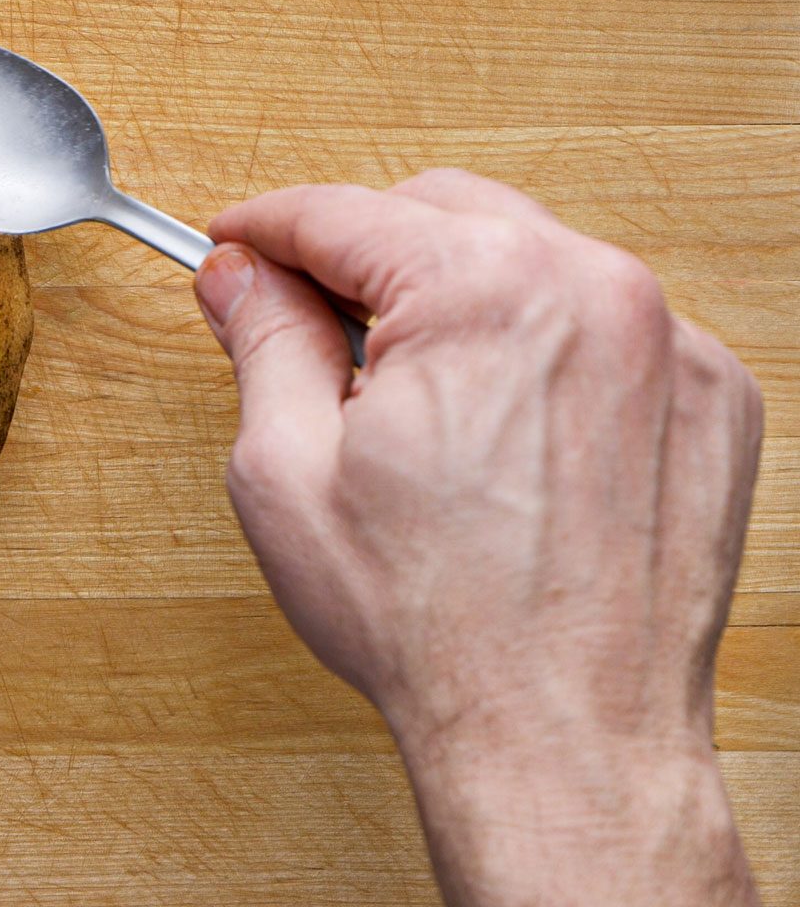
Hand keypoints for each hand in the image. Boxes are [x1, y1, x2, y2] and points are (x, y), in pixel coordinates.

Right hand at [195, 169, 762, 906]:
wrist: (562, 735)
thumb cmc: (435, 624)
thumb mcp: (290, 471)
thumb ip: (264, 342)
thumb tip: (241, 276)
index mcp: (484, 293)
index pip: (346, 211)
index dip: (267, 225)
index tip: (236, 243)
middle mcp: (594, 291)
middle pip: (442, 211)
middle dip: (362, 250)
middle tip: (308, 318)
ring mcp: (666, 342)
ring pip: (528, 256)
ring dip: (454, 290)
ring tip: (407, 386)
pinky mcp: (708, 395)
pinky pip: (603, 321)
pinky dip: (540, 342)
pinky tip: (497, 421)